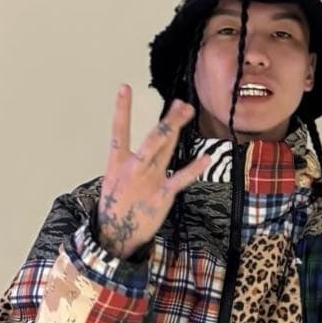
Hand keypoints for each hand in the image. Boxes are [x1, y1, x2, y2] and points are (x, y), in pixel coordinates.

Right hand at [96, 85, 209, 258]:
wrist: (115, 235)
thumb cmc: (116, 205)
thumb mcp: (114, 180)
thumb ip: (130, 161)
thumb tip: (150, 146)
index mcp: (117, 162)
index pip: (119, 130)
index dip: (121, 108)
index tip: (125, 87)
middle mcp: (133, 167)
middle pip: (153, 137)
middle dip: (168, 120)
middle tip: (181, 104)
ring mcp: (149, 180)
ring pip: (166, 149)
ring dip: (177, 129)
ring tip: (188, 112)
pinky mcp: (162, 194)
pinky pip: (181, 178)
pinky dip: (195, 168)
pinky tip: (207, 158)